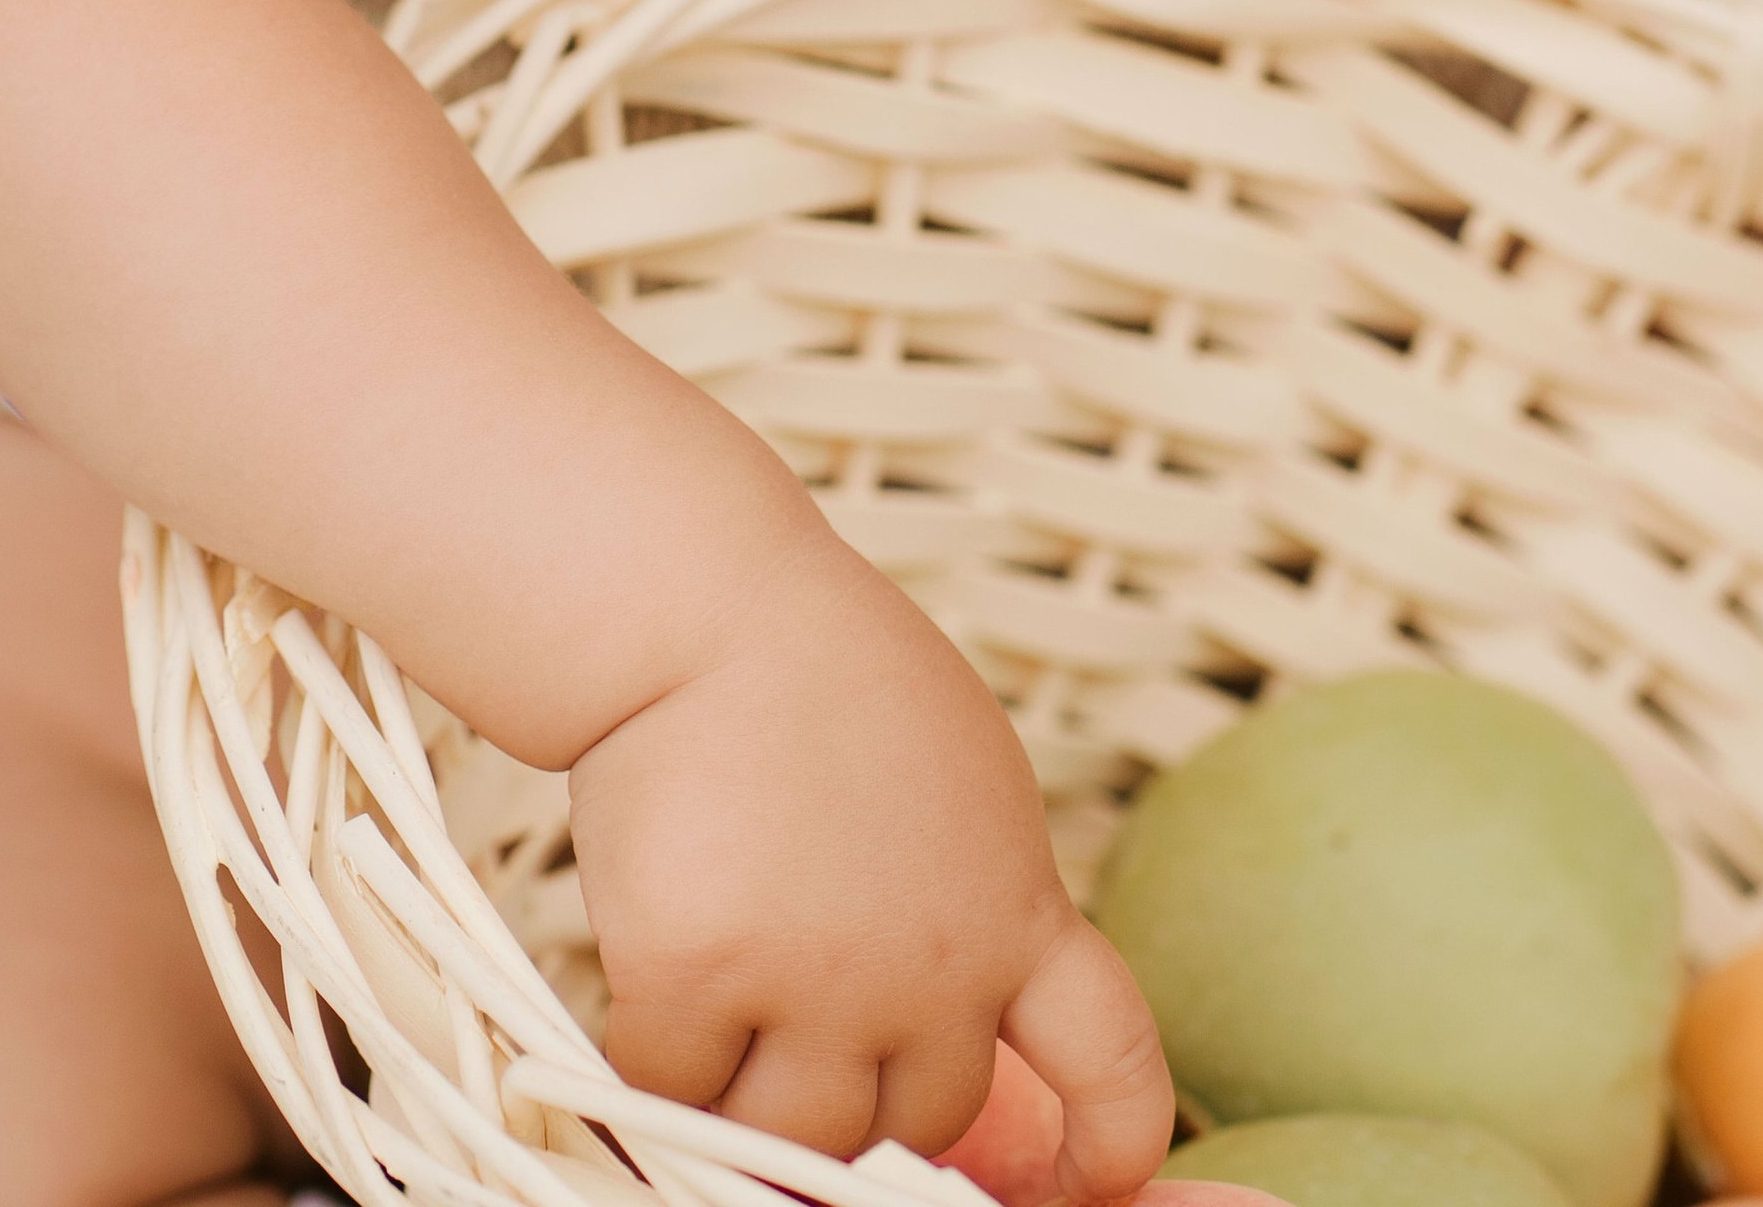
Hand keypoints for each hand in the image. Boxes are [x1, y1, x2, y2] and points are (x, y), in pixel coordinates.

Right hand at [570, 518, 1170, 1195]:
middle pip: (913, 1122)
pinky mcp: (702, 986)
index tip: (1095, 1181)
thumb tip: (942, 1033)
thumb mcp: (957, 785)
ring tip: (722, 966)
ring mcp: (819, 986)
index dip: (1110, 1140)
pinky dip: (651, 1049)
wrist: (707, 611)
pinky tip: (655, 952)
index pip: (1110, 1057)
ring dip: (747, 1084)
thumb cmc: (819, 680)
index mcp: (1014, 908)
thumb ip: (968, 909)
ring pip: (790, 1132)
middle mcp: (936, 971)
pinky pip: (670, 1090)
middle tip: (792, 987)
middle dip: (854, 1080)